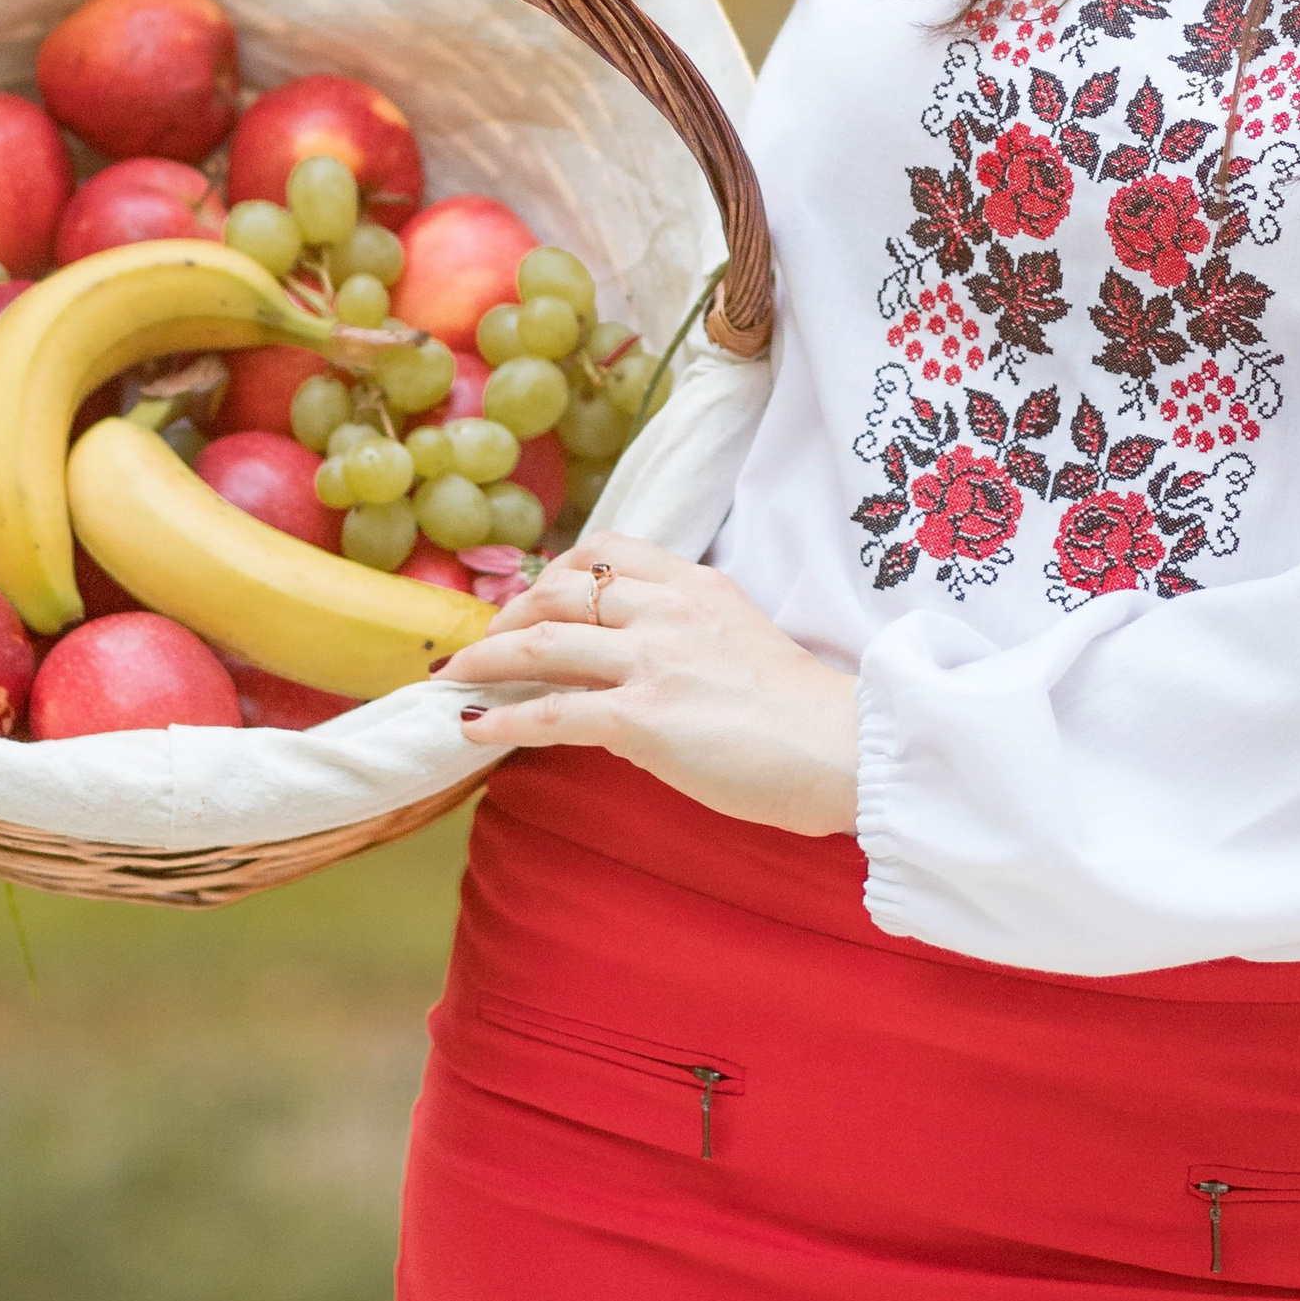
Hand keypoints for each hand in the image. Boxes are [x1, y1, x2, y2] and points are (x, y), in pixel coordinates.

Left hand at [438, 531, 859, 837]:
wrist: (845, 751)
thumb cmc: (802, 713)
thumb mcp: (742, 640)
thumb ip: (688, 634)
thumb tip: (631, 665)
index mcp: (696, 585)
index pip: (606, 550)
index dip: (554, 569)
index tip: (529, 595)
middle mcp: (668, 609)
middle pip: (561, 589)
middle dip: (508, 613)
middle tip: (482, 642)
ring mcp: (653, 659)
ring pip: (542, 640)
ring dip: (485, 659)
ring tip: (455, 677)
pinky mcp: (642, 717)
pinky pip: (551, 712)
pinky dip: (502, 717)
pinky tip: (472, 727)